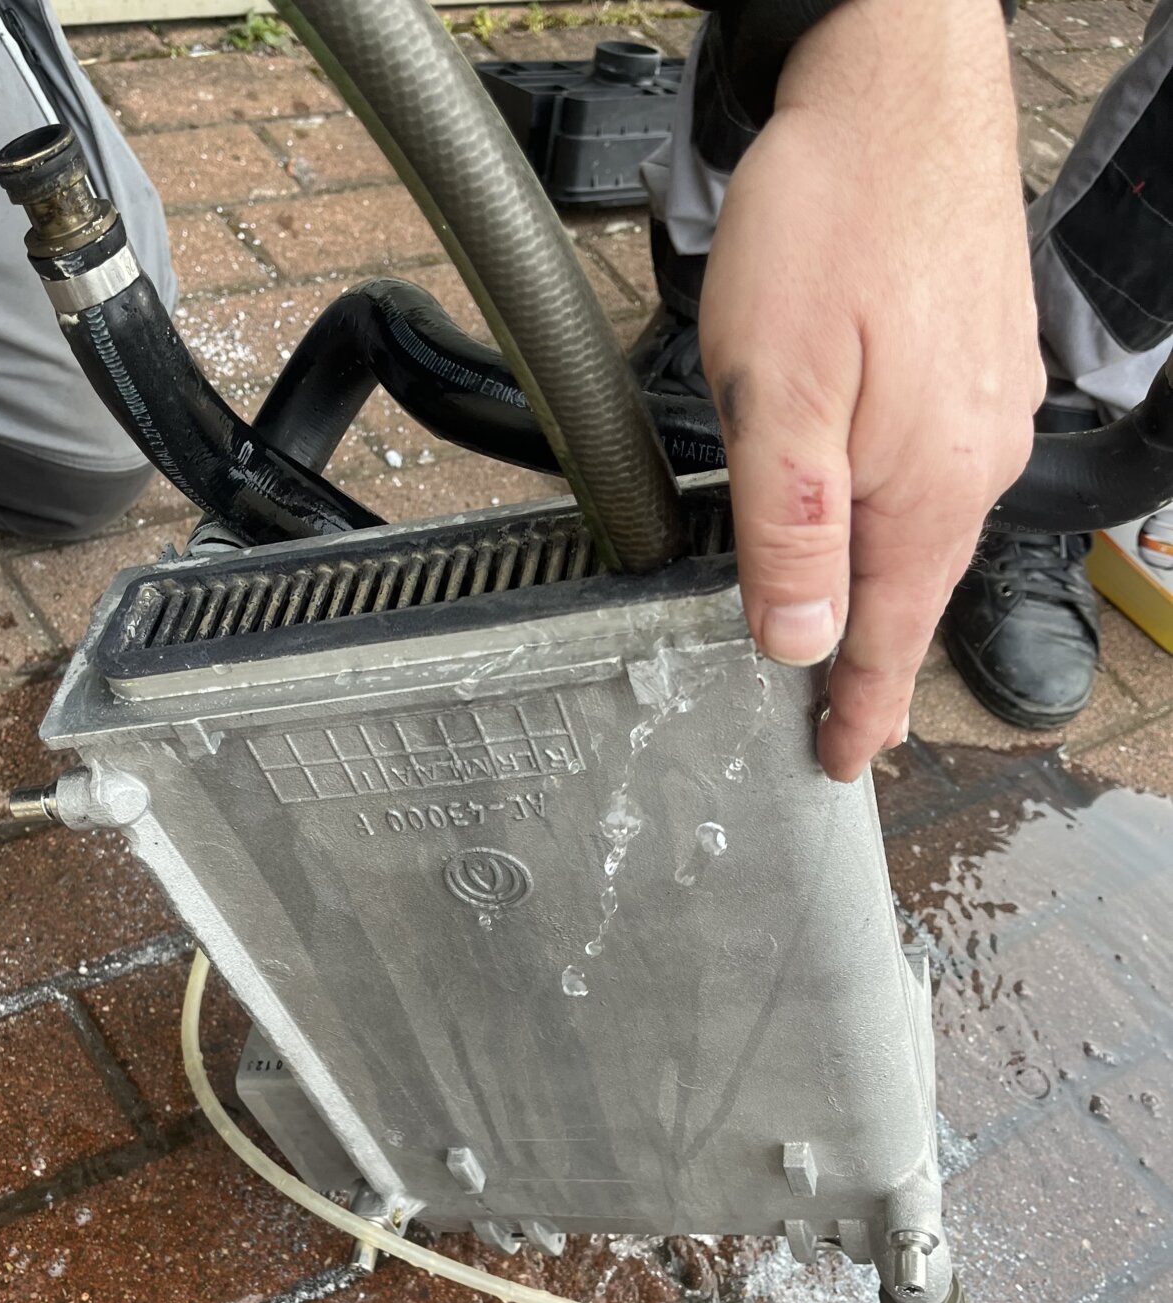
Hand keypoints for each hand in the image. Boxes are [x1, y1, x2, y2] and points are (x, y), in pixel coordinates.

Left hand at [698, 0, 1044, 779]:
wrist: (899, 76)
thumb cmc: (831, 218)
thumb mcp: (775, 393)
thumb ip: (786, 531)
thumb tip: (797, 643)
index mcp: (928, 482)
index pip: (890, 634)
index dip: (859, 707)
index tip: (838, 762)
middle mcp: (977, 454)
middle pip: (915, 588)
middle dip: (875, 662)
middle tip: (844, 722)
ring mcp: (989, 403)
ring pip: (927, 528)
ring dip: (886, 588)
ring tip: (855, 639)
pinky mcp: (981, 357)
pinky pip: (937, 467)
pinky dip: (902, 514)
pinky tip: (877, 517)